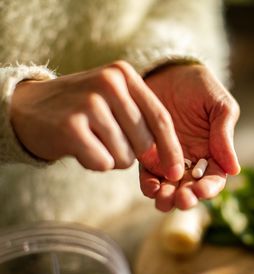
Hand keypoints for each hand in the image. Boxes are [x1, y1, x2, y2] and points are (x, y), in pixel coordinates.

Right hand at [10, 61, 183, 180]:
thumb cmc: (81, 109)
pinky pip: (103, 163)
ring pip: (124, 156)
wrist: (28, 108)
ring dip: (111, 158)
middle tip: (108, 141)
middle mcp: (109, 83)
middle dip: (132, 153)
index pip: (161, 118)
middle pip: (145, 142)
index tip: (177, 171)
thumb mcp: (113, 100)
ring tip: (92, 140)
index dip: (172, 149)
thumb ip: (142, 120)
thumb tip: (170, 161)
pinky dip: (94, 163)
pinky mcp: (71, 127)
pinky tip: (79, 147)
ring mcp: (90, 103)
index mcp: (124, 74)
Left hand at [141, 64, 239, 210]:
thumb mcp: (219, 105)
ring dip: (167, 198)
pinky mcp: (148, 154)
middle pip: (191, 189)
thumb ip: (225, 135)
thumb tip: (234, 170)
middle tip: (181, 199)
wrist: (168, 71)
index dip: (209, 188)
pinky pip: (148, 175)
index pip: (214, 179)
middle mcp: (191, 160)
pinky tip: (150, 187)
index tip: (201, 190)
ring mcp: (168, 159)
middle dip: (186, 198)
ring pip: (169, 187)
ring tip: (163, 199)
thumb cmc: (199, 86)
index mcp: (213, 152)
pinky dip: (149, 185)